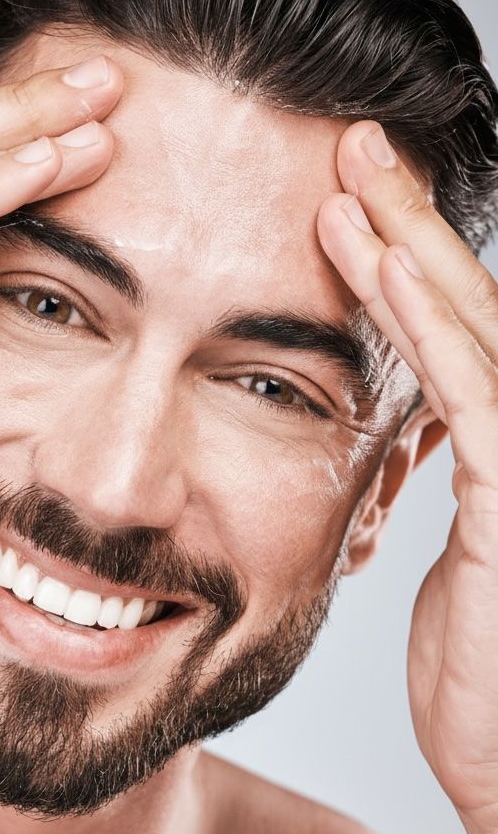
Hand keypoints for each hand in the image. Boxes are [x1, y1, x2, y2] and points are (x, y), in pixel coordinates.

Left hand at [317, 122, 497, 833]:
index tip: (349, 198)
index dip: (412, 256)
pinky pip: (478, 395)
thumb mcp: (459, 566)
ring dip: (413, 248)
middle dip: (412, 222)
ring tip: (354, 173)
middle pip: (475, 306)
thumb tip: (407, 438)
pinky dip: (433, 326)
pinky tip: (386, 267)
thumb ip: (448, 489)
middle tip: (353, 143)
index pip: (464, 331)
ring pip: (479, 330)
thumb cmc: (492, 689)